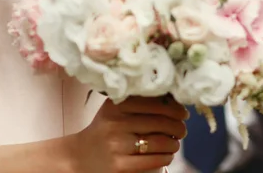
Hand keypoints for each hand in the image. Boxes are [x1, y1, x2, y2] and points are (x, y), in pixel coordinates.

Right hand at [71, 96, 188, 172]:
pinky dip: (166, 157)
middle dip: (178, 126)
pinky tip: (167, 154)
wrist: (80, 157)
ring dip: (174, 143)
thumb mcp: (114, 109)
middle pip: (160, 122)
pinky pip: (153, 160)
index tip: (182, 112)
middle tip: (182, 129)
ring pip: (159, 142)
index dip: (174, 107)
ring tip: (176, 142)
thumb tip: (173, 97)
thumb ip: (137, 100)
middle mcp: (115, 123)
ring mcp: (117, 145)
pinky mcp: (120, 165)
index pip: (154, 102)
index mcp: (116, 105)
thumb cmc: (104, 129)